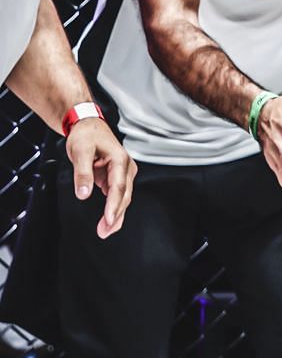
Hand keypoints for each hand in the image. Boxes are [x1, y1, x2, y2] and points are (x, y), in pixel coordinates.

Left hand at [65, 118, 135, 238]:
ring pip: (123, 197)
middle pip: (124, 195)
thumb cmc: (86, 135)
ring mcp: (122, 172)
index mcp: (120, 159)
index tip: (109, 219)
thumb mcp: (80, 151)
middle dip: (116, 215)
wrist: (87, 125)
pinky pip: (118, 195)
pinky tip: (108, 220)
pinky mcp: (116, 176)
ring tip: (105, 231)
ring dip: (116, 214)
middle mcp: (126, 167)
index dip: (114, 205)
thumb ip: (83, 172)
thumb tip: (84, 194)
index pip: (118, 186)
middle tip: (105, 232)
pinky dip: (114, 208)